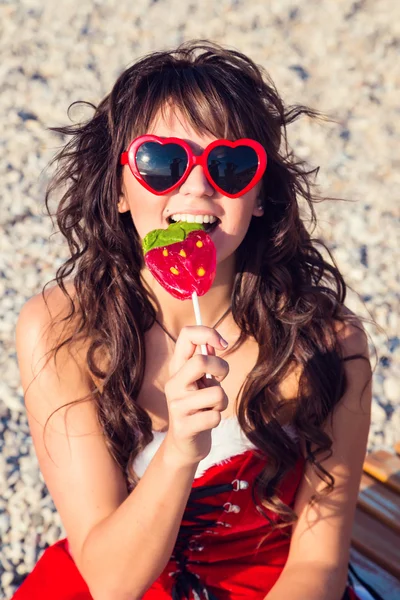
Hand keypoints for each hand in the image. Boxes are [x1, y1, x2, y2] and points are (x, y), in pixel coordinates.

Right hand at [162, 326, 229, 467]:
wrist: (184, 445)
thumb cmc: (196, 409)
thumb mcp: (198, 382)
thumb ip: (205, 362)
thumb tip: (215, 342)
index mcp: (177, 368)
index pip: (186, 335)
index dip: (208, 333)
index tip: (222, 344)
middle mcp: (173, 384)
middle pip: (200, 362)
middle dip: (221, 368)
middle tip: (220, 379)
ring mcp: (176, 406)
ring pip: (215, 393)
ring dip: (221, 402)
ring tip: (211, 407)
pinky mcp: (184, 426)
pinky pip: (214, 416)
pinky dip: (217, 419)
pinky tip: (206, 422)